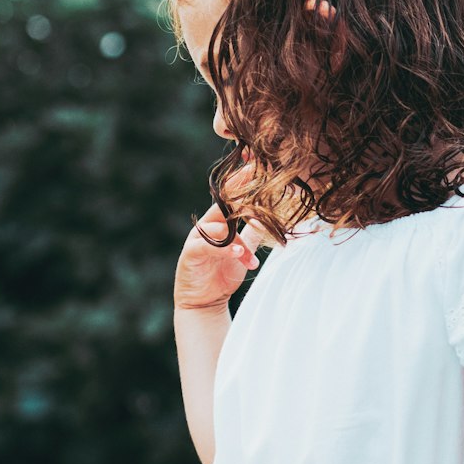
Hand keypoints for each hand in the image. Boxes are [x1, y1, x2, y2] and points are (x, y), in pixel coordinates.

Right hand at [174, 157, 264, 310]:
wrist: (204, 302)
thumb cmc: (223, 273)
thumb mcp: (243, 250)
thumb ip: (253, 233)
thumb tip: (273, 219)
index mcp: (221, 222)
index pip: (232, 196)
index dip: (243, 179)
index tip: (257, 162)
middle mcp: (208, 226)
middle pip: (222, 202)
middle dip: (238, 188)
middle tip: (255, 174)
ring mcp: (197, 238)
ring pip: (219, 226)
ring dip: (238, 239)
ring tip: (250, 254)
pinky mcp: (190, 254)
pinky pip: (207, 246)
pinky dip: (225, 249)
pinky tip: (238, 253)